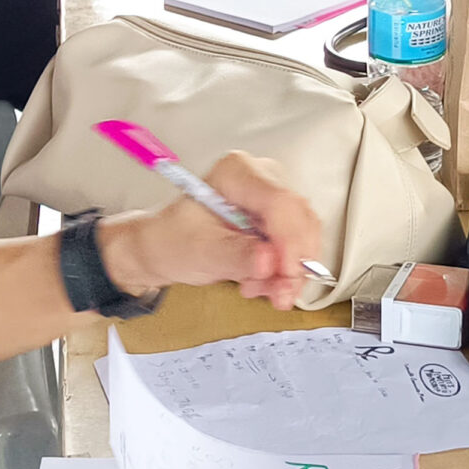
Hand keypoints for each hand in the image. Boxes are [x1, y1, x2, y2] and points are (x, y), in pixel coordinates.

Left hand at [99, 151, 322, 309]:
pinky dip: (286, 272)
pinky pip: (298, 246)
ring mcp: (273, 197)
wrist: (164, 247)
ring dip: (290, 272)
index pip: (281, 202)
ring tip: (258, 290)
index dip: (291, 241)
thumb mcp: (201, 252)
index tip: (286, 276)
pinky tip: (261, 284)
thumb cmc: (173, 241)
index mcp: (237, 172)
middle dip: (293, 263)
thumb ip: (236, 256)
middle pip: (299, 219)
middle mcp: (261, 177)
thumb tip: (269, 262)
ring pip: (304, 236)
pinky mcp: (279, 219)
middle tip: (278, 297)